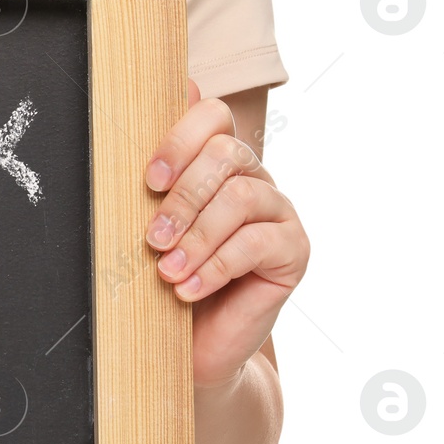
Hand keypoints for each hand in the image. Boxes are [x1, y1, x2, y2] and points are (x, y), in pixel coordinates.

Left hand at [145, 81, 308, 390]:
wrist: (194, 346)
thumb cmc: (167, 279)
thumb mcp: (154, 226)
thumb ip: (160, 175)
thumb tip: (174, 97)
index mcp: (217, 162)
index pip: (213, 117)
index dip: (180, 141)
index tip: (149, 181)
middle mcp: (253, 178)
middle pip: (227, 154)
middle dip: (183, 197)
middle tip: (152, 238)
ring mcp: (278, 212)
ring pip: (242, 197)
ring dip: (196, 236)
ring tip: (167, 271)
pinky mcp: (293, 251)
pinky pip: (257, 242)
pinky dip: (215, 266)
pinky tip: (188, 290)